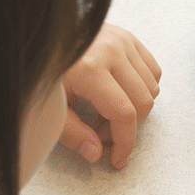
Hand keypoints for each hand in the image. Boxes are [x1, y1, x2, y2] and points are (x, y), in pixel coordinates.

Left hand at [59, 23, 161, 168]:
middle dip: (129, 128)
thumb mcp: (52, 105)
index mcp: (90, 70)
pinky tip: (122, 95)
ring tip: (109, 114)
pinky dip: (144, 89)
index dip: (125, 142)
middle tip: (105, 135)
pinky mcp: (129, 38)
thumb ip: (73, 133)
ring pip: (152, 88)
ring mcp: (123, 42)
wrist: (41, 35)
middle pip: (143, 103)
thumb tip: (96, 154)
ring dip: (137, 109)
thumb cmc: (45, 71)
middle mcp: (112, 52)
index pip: (124, 113)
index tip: (118, 159)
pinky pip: (153, 71)